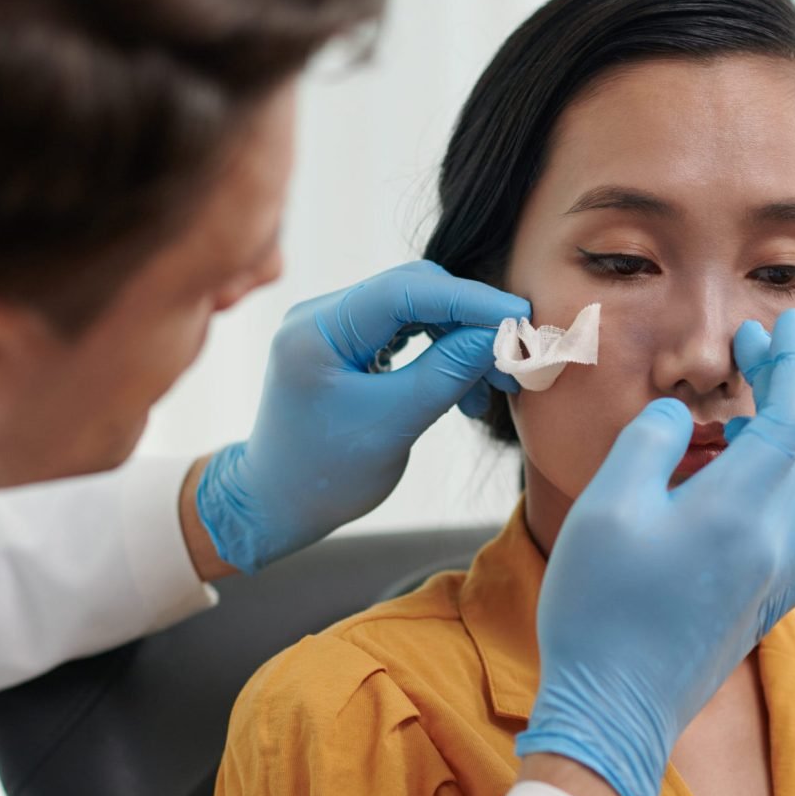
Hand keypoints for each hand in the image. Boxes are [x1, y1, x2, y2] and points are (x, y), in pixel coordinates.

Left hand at [195, 261, 528, 571]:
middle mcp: (320, 315)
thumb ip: (447, 373)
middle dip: (469, 321)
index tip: (518, 318)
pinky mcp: (346, 344)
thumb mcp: (393, 427)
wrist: (276, 505)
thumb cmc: (326, 476)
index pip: (404, 290)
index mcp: (317, 331)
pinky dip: (439, 354)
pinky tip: (464, 389)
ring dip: (459, 341)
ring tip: (493, 386)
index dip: (468, 299)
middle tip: (514, 358)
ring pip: (414, 310)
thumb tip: (501, 334)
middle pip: (413, 291)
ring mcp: (332, 327)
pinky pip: (403, 331)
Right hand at [516, 308, 794, 795]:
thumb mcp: (606, 506)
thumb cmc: (599, 607)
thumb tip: (678, 418)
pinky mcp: (765, 609)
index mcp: (738, 511)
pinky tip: (751, 508)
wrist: (612, 708)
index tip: (780, 325)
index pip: (792, 417)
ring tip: (744, 438)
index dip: (791, 362)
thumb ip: (649, 443)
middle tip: (745, 370)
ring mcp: (775, 582)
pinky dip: (793, 506)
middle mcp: (774, 544)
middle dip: (788, 399)